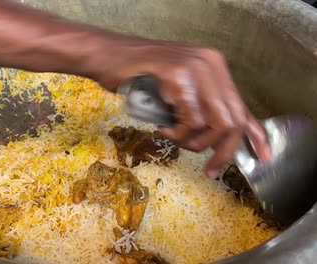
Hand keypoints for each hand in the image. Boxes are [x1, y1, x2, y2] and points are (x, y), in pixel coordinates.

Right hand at [93, 38, 270, 176]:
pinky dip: (177, 133)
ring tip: (174, 137)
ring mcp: (194, 68)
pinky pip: (191, 119)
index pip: (242, 107)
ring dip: (193, 142)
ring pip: (215, 124)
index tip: (260, 156)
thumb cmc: (137, 76)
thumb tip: (218, 138)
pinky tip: (163, 128)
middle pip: (234, 120)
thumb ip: (199, 107)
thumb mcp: (177, 91)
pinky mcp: (177, 76)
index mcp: (214, 66)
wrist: (106, 57)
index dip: (255, 135)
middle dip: (222, 151)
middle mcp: (210, 64)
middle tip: (209, 168)